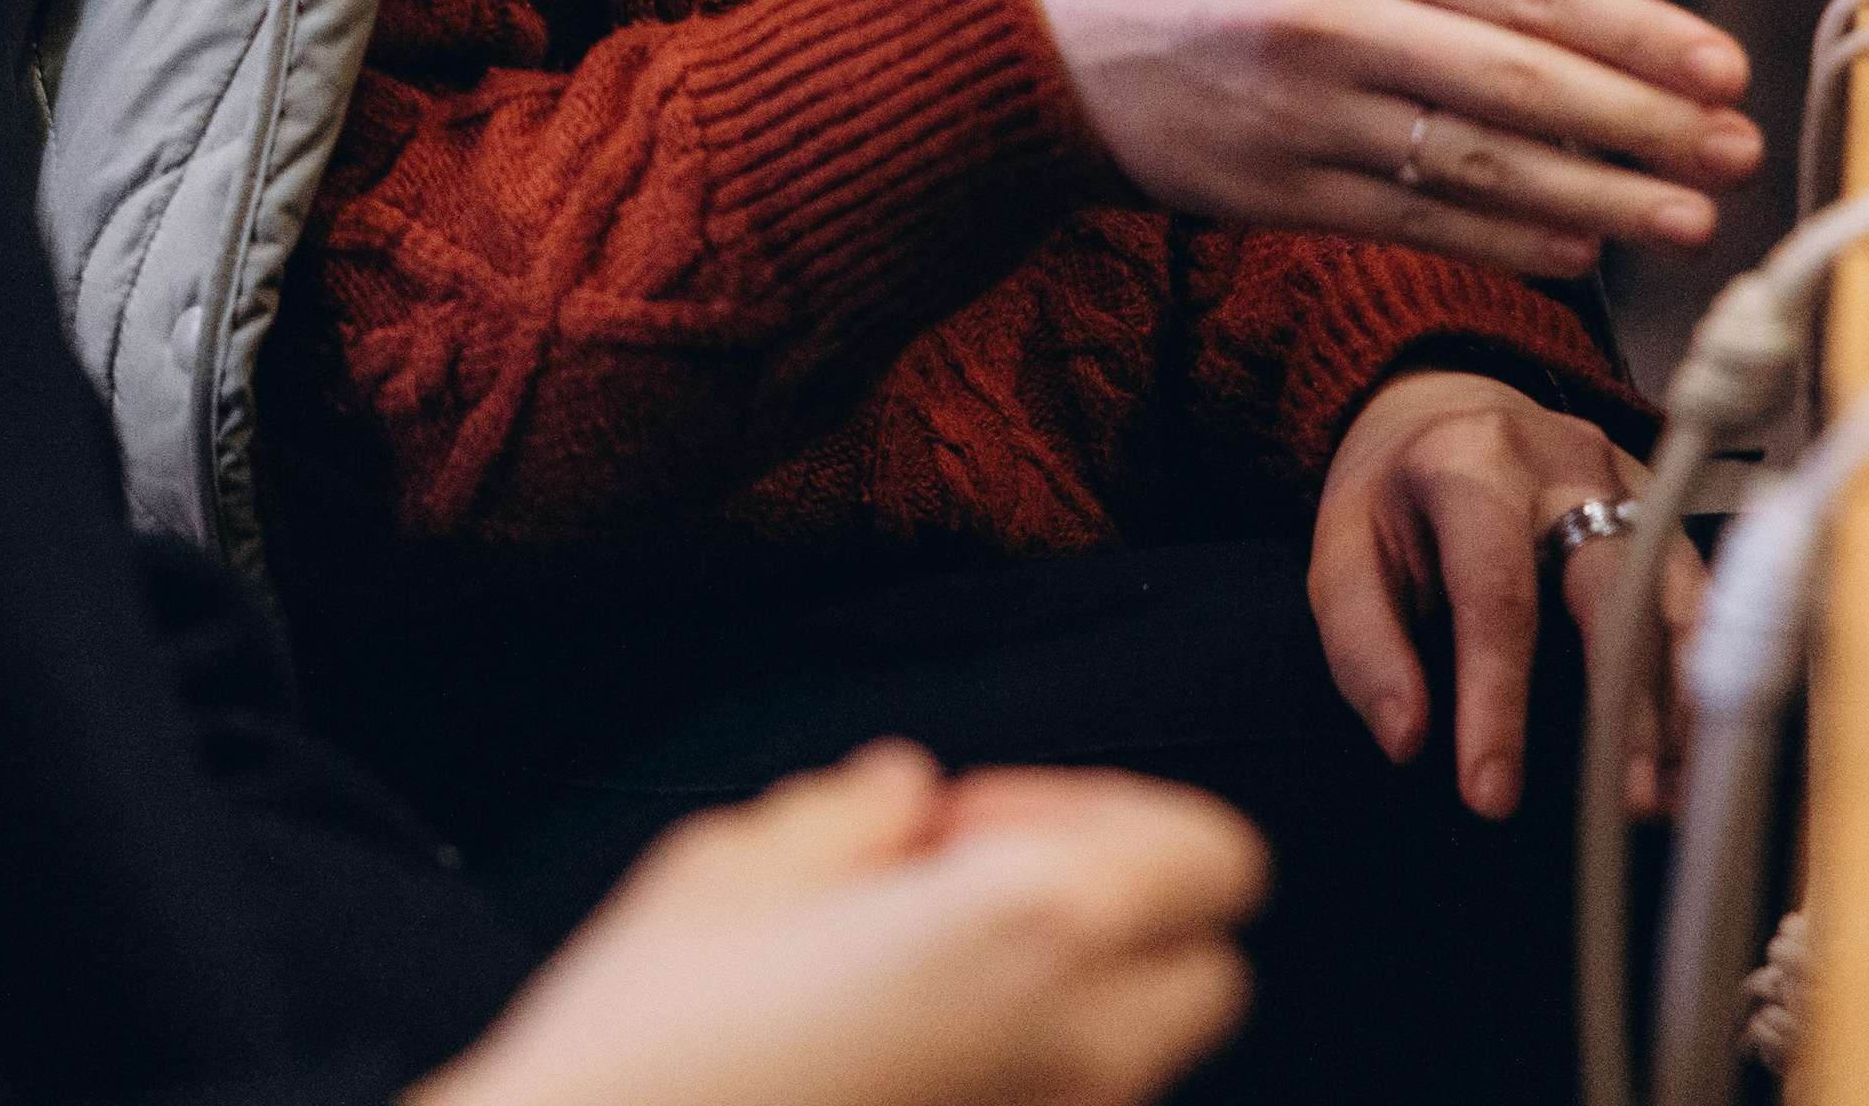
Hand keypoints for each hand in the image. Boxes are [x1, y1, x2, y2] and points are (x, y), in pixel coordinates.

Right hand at [413, 741, 1266, 1105]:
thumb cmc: (653, 1047)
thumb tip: (897, 801)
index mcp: (1027, 927)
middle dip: (1118, 911)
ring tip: (912, 973)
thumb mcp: (733, 873)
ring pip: (1135, 1055)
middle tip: (964, 889)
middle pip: (1205, 968)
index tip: (983, 817)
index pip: (1215, 857)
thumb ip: (847, 818)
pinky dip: (1015, 1067)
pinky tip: (892, 1047)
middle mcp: (1075, 1052)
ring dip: (1064, 995)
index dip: (1113, 813)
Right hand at [1014, 0, 1758, 273]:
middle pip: (1523, 82)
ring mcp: (1303, 111)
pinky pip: (1416, 223)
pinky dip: (1507, 241)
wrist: (1046, 30)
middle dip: (1645, 126)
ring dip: (1597, 199)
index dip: (1640, 37)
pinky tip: (1576, 248)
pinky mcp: (1276, 191)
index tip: (1722, 70)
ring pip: (1480, 166)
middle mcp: (1332, 13)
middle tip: (1734, 154)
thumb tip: (1587, 32)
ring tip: (1685, 218)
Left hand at [1309, 370, 1703, 820]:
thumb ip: (1364, 645)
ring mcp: (1626, 478)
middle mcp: (1563, 462)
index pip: (1496, 589)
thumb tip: (1406, 737)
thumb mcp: (1344, 550)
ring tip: (1674, 794)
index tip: (1490, 793)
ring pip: (1674, 591)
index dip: (1497, 696)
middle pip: (1612, 584)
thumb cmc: (1396, 496)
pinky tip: (1697, 749)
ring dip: (1682, 700)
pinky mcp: (1662, 506)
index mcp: (1472, 461)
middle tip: (1628, 804)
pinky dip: (1703, 676)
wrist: (1447, 409)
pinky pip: (1699, 594)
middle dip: (1625, 702)